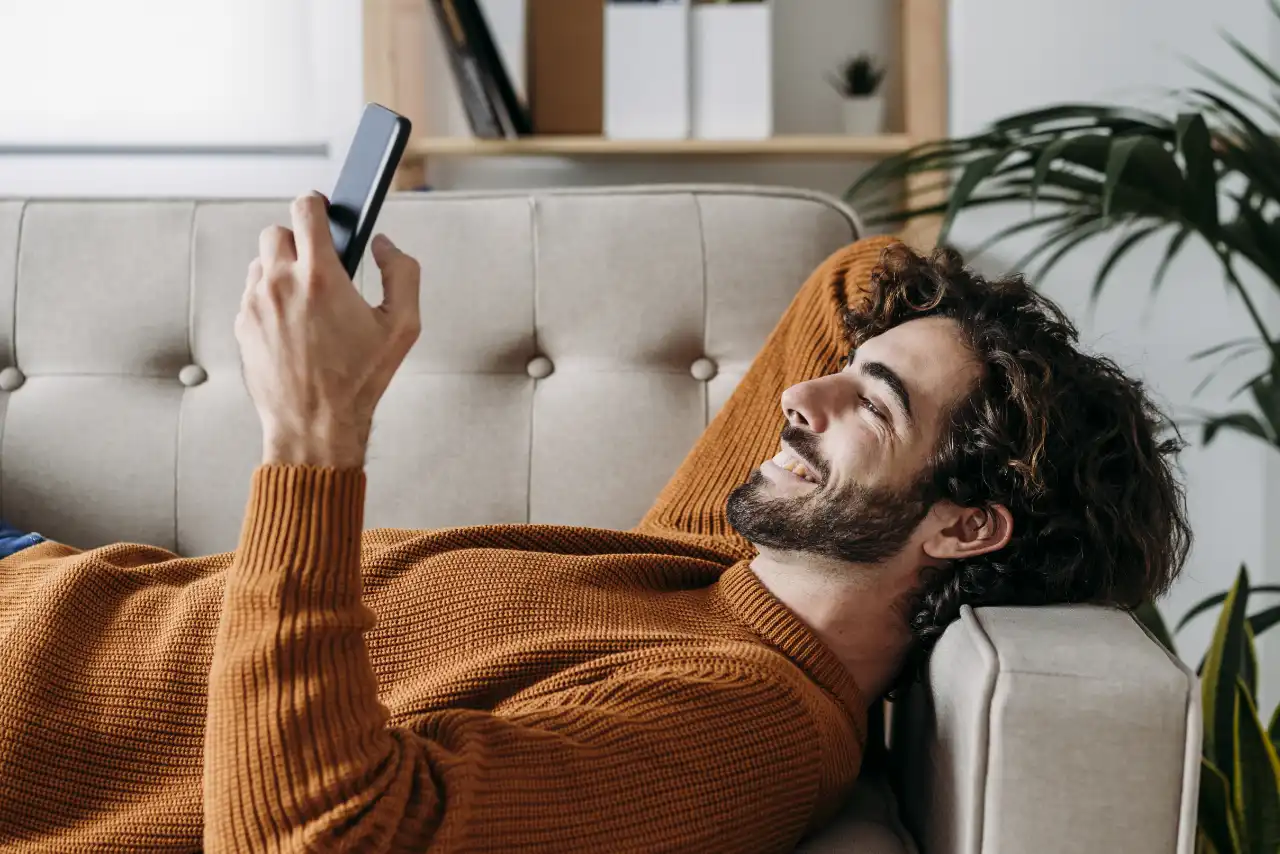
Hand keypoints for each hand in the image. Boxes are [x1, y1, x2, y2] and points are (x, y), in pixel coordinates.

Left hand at [236, 192, 421, 467]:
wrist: (315, 425)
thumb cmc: (359, 380)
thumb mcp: (402, 326)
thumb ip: (403, 274)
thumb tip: (386, 246)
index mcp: (320, 276)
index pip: (305, 210)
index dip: (317, 204)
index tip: (323, 210)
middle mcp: (280, 284)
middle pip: (277, 231)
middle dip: (299, 241)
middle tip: (320, 264)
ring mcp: (255, 304)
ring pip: (261, 263)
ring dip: (282, 270)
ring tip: (308, 301)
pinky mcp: (242, 325)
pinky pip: (252, 295)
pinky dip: (270, 299)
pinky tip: (294, 325)